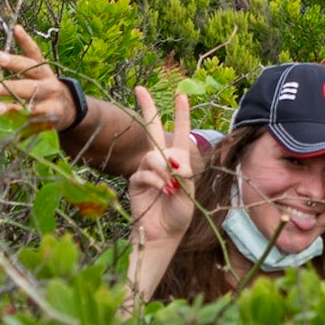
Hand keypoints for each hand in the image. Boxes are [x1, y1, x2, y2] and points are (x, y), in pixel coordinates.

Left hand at [0, 25, 76, 128]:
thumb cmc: (45, 85)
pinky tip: (3, 122)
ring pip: (31, 106)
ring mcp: (50, 106)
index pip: (32, 60)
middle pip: (31, 85)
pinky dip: (18, 123)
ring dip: (12, 107)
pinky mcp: (47, 122)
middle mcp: (49, 87)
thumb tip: (16, 27)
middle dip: (11, 86)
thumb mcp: (39, 67)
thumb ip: (28, 49)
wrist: (69, 110)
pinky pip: (31, 123)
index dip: (15, 59)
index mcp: (44, 71)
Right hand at [129, 85, 195, 248]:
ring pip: (153, 156)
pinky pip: (144, 173)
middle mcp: (161, 160)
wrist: (163, 235)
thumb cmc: (180, 214)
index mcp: (179, 161)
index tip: (181, 95)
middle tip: (140, 89)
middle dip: (148, 108)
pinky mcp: (135, 181)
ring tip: (170, 187)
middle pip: (153, 129)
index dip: (181, 114)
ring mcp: (146, 169)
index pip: (181, 133)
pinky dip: (155, 180)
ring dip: (163, 169)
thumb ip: (184, 174)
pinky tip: (162, 191)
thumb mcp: (189, 193)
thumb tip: (172, 159)